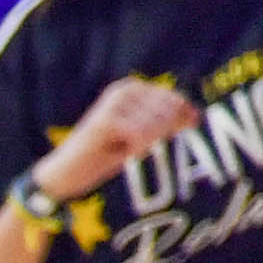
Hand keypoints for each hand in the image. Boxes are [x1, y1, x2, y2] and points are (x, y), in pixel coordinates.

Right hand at [35, 74, 194, 197]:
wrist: (65, 174)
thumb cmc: (105, 154)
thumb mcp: (141, 136)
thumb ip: (165, 122)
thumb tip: (197, 115)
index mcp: (134, 89)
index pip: (175, 99)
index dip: (185, 118)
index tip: (186, 131)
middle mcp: (124, 90)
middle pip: (170, 112)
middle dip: (163, 135)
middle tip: (139, 147)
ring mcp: (114, 103)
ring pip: (157, 124)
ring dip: (147, 144)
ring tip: (126, 149)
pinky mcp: (105, 120)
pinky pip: (141, 135)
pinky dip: (137, 148)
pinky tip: (121, 152)